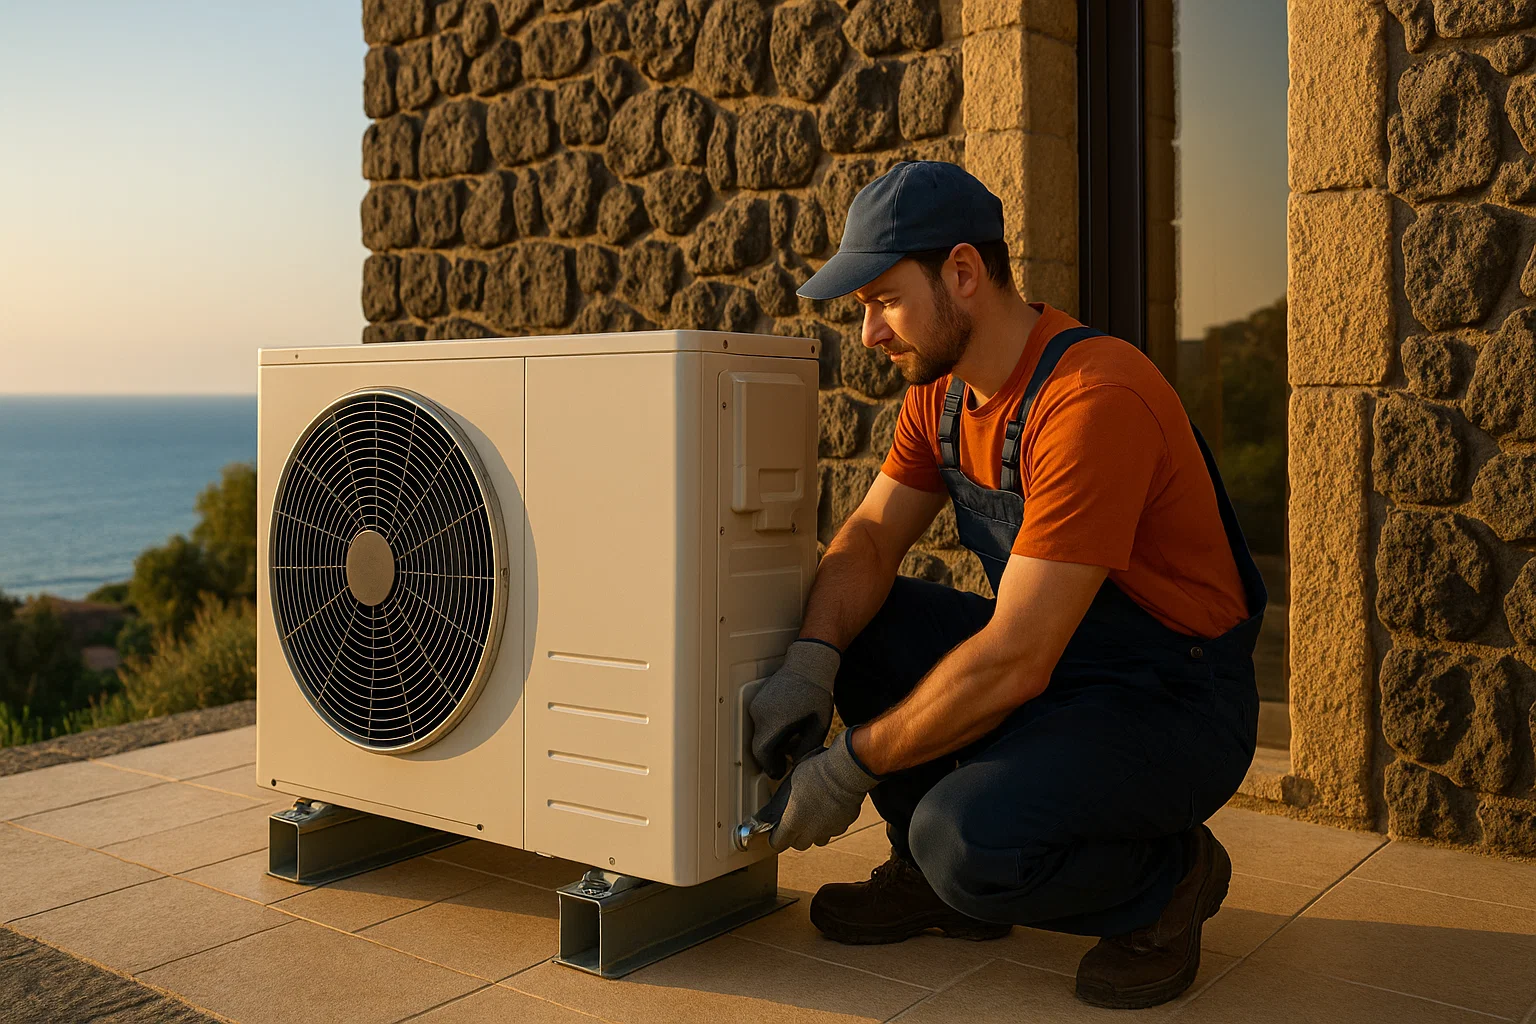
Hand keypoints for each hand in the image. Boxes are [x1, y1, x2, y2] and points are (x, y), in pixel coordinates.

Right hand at [749, 640, 840, 778]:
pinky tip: (786, 729)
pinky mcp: (758, 701)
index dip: (770, 767)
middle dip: (771, 757)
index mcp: (775, 722)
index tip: (779, 772)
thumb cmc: (815, 693)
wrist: (807, 665)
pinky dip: (769, 731)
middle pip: (759, 746)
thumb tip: (797, 763)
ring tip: (789, 744)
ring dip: (770, 743)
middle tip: (784, 763)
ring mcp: (757, 706)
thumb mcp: (817, 726)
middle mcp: (761, 714)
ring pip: (758, 734)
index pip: (763, 753)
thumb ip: (806, 748)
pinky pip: (759, 722)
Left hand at [755, 728, 879, 851]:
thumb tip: (781, 804)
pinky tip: (830, 811)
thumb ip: (786, 800)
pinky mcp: (843, 826)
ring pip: (818, 840)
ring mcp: (828, 830)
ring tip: (814, 817)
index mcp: (793, 822)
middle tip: (795, 824)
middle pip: (799, 845)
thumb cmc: (816, 774)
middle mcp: (810, 832)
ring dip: (814, 833)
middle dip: (795, 837)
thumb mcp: (792, 782)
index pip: (778, 843)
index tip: (776, 833)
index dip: (776, 839)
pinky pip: (834, 830)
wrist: (844, 773)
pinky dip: (831, 824)